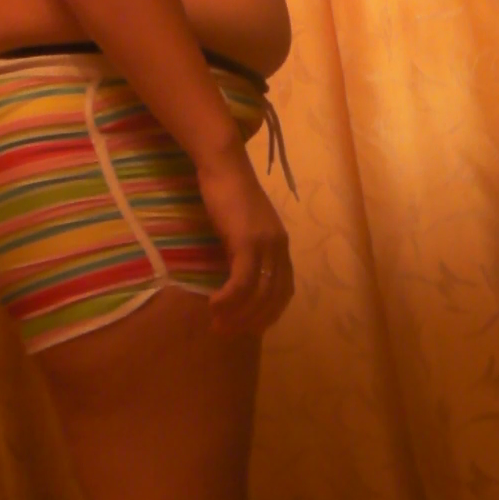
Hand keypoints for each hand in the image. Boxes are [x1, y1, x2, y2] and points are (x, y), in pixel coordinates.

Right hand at [197, 155, 293, 336]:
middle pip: (273, 298)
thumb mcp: (242, 229)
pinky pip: (242, 282)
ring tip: (217, 324)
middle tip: (227, 332)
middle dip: (251, 321)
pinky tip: (214, 305)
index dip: (268, 314)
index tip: (249, 328)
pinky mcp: (247, 242)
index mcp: (281, 246)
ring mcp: (265, 244)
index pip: (284, 291)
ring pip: (258, 294)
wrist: (224, 167)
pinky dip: (229, 299)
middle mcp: (279, 247)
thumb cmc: (227, 194)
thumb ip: (245, 252)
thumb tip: (236, 282)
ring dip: (238, 315)